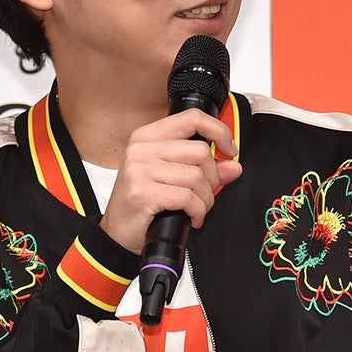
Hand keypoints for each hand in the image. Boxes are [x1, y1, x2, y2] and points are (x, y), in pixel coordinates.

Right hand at [100, 108, 242, 252]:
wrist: (117, 233)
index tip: (229, 150)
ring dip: (205, 200)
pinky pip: (188, 198)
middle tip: (205, 194)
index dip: (219, 131)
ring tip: (196, 209)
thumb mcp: (172, 178)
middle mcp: (141, 149)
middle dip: (213, 178)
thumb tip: (234, 166)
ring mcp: (140, 170)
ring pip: (197, 177)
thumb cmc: (144, 202)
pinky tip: (191, 217)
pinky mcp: (142, 193)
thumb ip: (204, 168)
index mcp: (148, 137)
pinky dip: (197, 211)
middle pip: (200, 152)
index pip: (192, 118)